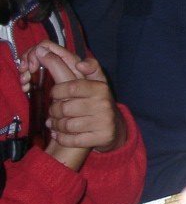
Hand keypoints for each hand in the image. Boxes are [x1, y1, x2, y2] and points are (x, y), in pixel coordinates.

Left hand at [22, 41, 125, 158]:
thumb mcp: (97, 81)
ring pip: (66, 125)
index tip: (54, 94)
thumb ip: (90, 67)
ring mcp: (102, 122)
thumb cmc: (98, 100)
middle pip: (64, 108)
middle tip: (54, 111)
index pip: (70, 87)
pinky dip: (62, 138)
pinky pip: (71, 140)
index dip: (57, 91)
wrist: (113, 126)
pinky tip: (61, 134)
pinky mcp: (100, 138)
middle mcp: (103, 104)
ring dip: (57, 125)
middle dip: (54, 110)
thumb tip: (80, 63)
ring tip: (56, 122)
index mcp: (100, 88)